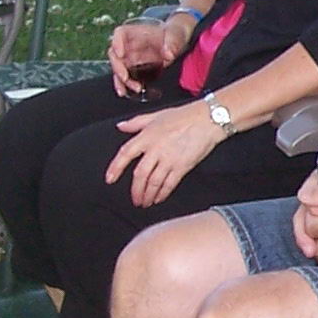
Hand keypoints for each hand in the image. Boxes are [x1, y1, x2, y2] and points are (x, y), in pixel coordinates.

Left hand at [104, 101, 221, 207]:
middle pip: (140, 174)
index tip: (110, 179)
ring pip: (154, 182)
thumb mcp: (156, 115)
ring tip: (145, 202)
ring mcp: (169, 159)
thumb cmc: (184, 116)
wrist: (208, 119)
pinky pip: (169, 184)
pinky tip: (159, 198)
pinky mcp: (182, 166)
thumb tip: (121, 126)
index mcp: (147, 136)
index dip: (116, 167)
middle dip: (136, 190)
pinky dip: (163, 193)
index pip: (126, 153)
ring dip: (148, 195)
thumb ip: (136, 122)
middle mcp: (155, 149)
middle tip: (135, 199)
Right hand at [108, 16, 181, 96]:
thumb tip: (169, 54)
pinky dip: (125, 85)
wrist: (177, 41)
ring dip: (122, 80)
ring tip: (134, 88)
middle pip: (115, 54)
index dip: (117, 43)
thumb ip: (173, 42)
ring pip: (119, 68)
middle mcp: (129, 44)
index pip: (120, 33)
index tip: (120, 54)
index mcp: (137, 32)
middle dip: (118, 67)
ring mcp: (131, 57)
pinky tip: (126, 92)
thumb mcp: (176, 34)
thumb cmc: (173, 33)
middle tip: (126, 77)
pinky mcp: (135, 68)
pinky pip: (125, 77)